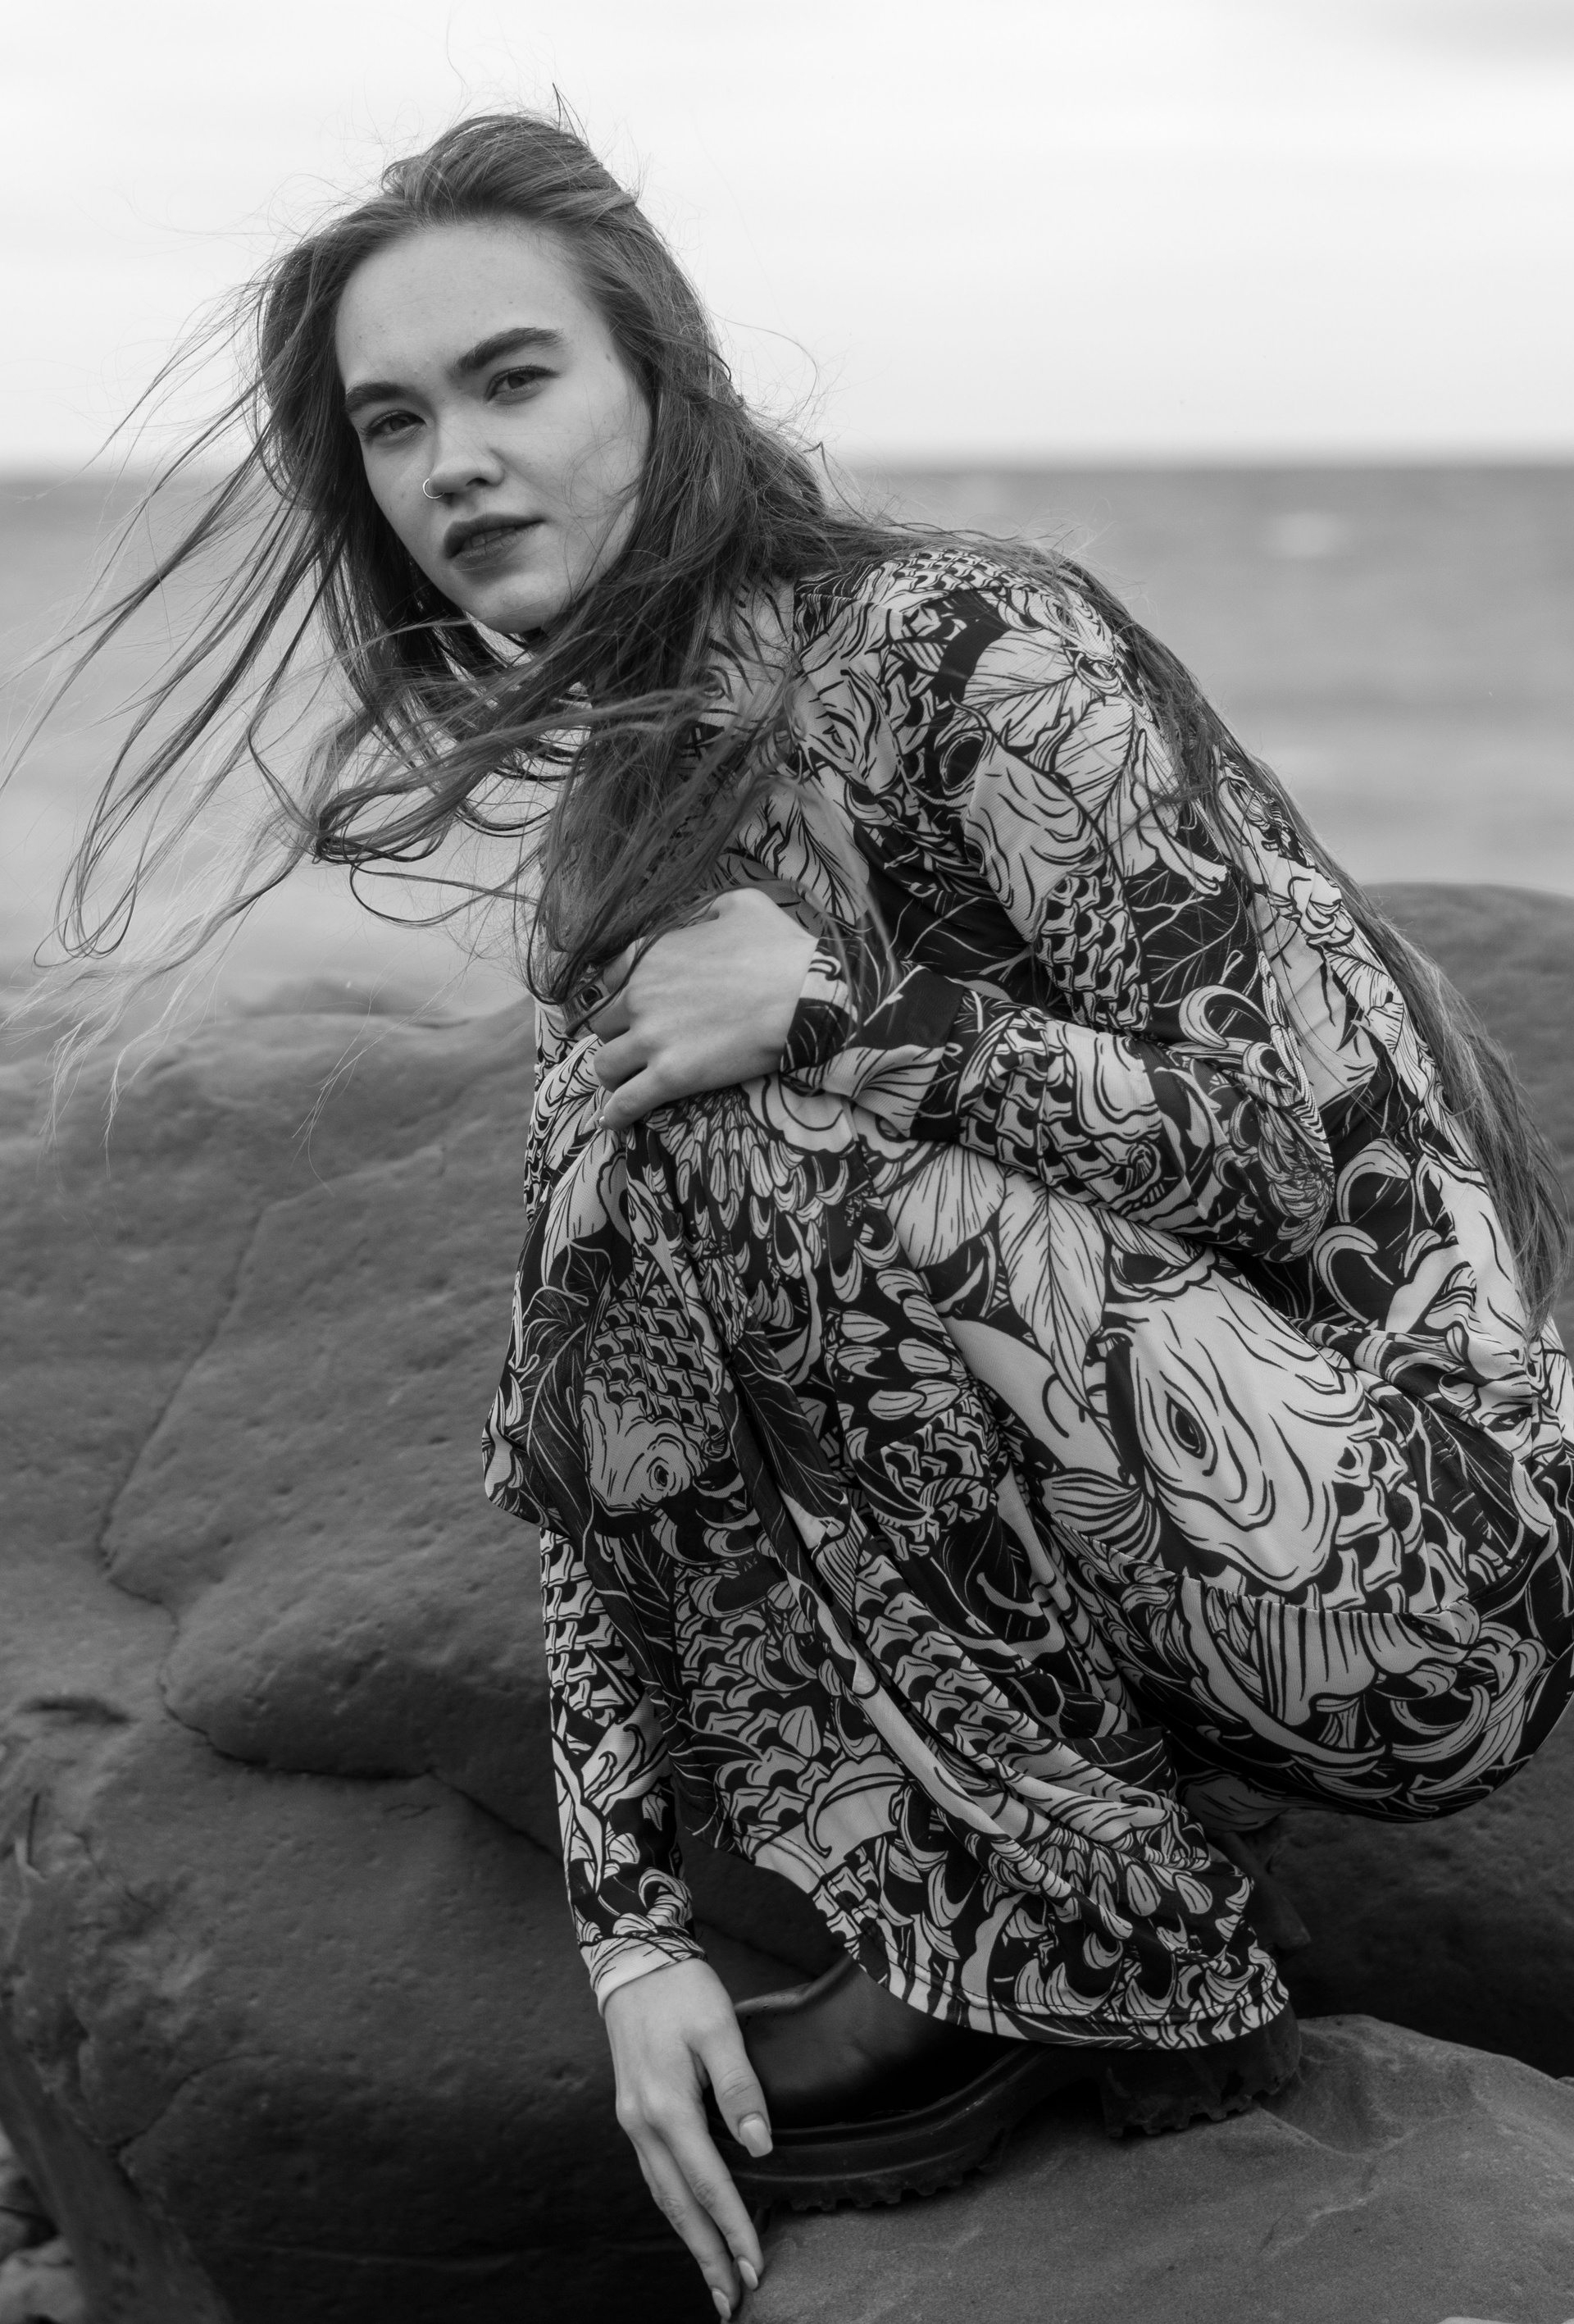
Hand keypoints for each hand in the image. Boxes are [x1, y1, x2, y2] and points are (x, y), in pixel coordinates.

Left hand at [589, 888, 816, 1132]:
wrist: (805, 997)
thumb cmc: (780, 949)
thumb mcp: (743, 905)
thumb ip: (709, 909)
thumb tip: (704, 919)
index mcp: (651, 955)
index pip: (607, 979)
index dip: (615, 995)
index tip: (626, 1009)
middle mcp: (639, 996)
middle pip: (603, 1023)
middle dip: (617, 1034)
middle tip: (636, 1045)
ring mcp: (652, 1039)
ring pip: (605, 1065)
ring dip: (613, 1074)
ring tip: (625, 1082)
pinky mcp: (670, 1077)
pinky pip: (626, 1102)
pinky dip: (615, 1115)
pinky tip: (612, 1122)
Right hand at [603, 1958, 772, 2318]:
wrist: (634, 1960)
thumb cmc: (680, 1989)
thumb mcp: (719, 2027)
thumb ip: (740, 2087)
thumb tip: (760, 2144)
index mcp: (666, 2107)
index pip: (708, 2184)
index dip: (733, 2228)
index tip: (755, 2266)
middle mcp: (643, 2124)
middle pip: (678, 2205)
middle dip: (707, 2255)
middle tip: (732, 2298)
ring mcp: (633, 2121)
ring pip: (664, 2195)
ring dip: (690, 2239)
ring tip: (715, 2276)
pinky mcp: (634, 2113)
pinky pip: (657, 2174)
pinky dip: (677, 2207)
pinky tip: (693, 2220)